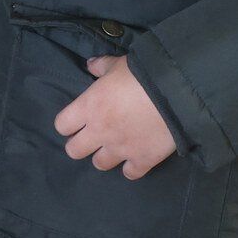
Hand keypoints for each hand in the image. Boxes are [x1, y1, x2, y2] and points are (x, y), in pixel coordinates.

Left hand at [55, 56, 177, 179]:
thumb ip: (101, 66)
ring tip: (114, 147)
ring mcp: (120, 149)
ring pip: (99, 164)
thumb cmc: (141, 75)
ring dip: (105, 156)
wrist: (175, 93)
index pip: (62, 125)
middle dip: (80, 145)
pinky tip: (135, 158)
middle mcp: (99, 131)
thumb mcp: (118, 64)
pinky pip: (129, 173)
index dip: (68, 123)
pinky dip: (131, 167)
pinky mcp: (142, 160)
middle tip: (92, 137)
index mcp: (88, 107)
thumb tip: (91, 65)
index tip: (77, 120)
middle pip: (74, 151)